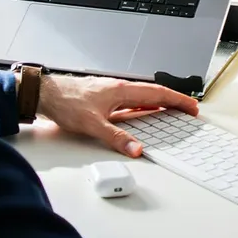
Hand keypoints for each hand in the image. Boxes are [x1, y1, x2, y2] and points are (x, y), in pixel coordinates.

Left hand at [37, 75, 198, 156]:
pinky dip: (145, 106)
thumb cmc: (66, 102)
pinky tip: (143, 113)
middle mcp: (120, 88)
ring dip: (160, 103)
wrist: (46, 94)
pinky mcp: (105, 97)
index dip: (177, 100)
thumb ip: (116, 138)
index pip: (157, 94)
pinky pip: (132, 101)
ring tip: (172, 111)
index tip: (192, 107)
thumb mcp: (93, 124)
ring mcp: (113, 92)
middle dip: (174, 101)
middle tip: (189, 110)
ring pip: (144, 96)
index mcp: (122, 90)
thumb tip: (136, 149)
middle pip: (154, 93)